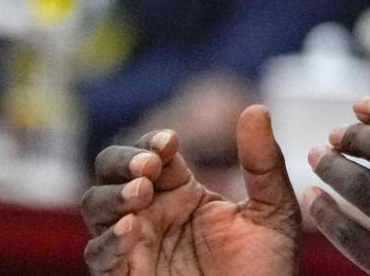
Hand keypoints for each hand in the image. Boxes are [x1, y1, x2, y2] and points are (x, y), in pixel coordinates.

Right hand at [80, 105, 301, 275]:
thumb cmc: (266, 271)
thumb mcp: (274, 213)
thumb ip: (263, 163)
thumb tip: (255, 109)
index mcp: (182, 193)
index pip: (151, 154)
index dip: (151, 143)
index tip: (169, 143)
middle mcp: (152, 215)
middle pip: (110, 172)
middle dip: (121, 161)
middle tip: (149, 166)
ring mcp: (135, 247)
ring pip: (95, 208)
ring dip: (112, 195)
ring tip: (141, 193)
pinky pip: (99, 257)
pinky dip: (108, 241)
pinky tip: (130, 229)